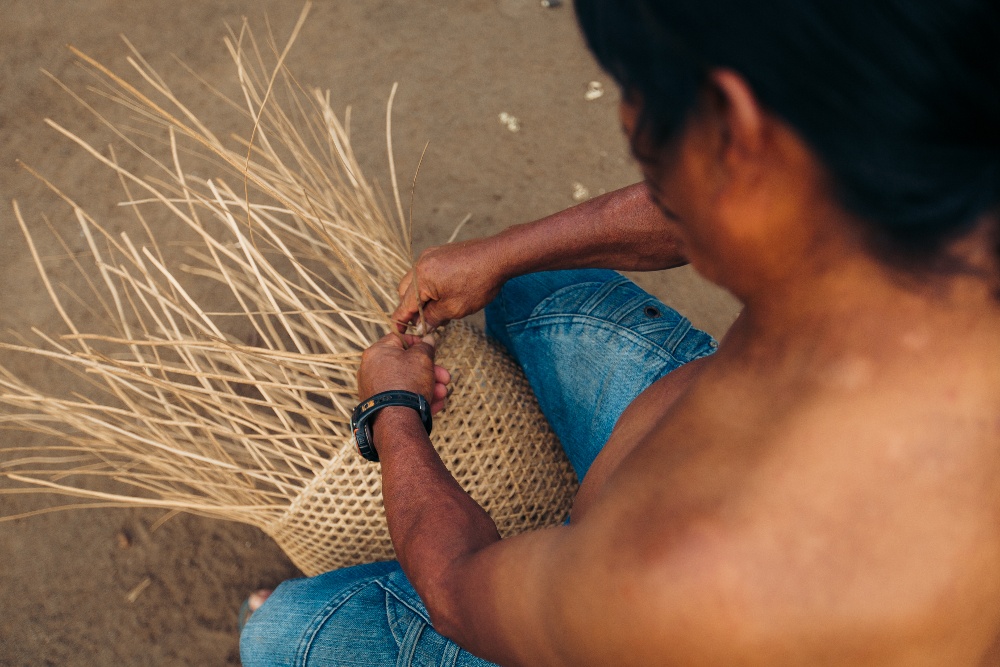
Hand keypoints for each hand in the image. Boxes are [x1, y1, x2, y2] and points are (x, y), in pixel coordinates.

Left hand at [358, 333, 450, 414]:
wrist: (396, 420)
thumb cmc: (407, 383)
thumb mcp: (422, 358)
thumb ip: (426, 346)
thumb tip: (428, 339)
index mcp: (377, 352)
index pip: (399, 339)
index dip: (418, 342)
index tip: (431, 349)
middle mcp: (371, 369)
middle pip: (406, 364)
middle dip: (431, 371)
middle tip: (445, 377)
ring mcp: (374, 389)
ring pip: (407, 383)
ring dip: (429, 386)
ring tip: (442, 394)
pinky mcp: (379, 407)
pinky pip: (401, 398)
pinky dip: (418, 399)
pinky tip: (435, 405)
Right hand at [392, 238, 506, 332]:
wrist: (498, 256)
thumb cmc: (479, 283)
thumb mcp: (455, 308)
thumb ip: (433, 318)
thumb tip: (421, 326)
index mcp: (421, 278)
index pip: (404, 305)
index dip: (401, 321)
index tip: (399, 333)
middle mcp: (420, 264)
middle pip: (405, 292)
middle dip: (411, 309)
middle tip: (425, 323)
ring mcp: (429, 256)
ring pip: (415, 282)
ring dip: (421, 298)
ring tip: (438, 311)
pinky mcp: (438, 253)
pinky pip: (425, 273)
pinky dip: (429, 286)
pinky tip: (444, 296)